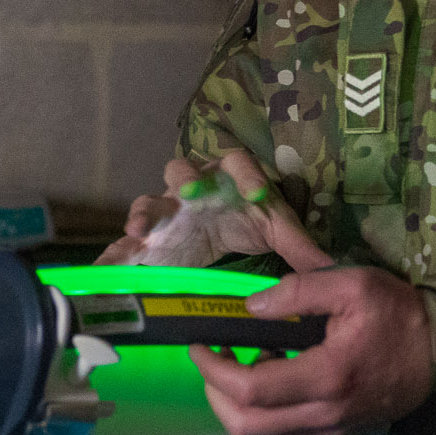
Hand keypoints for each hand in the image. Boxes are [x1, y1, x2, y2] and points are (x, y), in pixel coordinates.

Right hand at [97, 150, 328, 268]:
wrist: (225, 235)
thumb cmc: (250, 222)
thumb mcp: (278, 231)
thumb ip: (302, 248)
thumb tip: (333, 270)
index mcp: (228, 175)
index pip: (237, 163)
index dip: (246, 176)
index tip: (257, 197)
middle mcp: (193, 186)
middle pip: (182, 168)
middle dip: (184, 178)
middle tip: (191, 191)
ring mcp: (167, 211)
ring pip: (150, 201)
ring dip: (144, 213)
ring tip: (140, 230)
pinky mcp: (150, 240)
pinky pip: (126, 245)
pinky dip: (114, 256)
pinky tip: (102, 271)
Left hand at [194, 265, 434, 434]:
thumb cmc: (400, 314)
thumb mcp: (353, 284)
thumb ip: (299, 291)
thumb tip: (251, 306)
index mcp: (327, 377)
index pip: (250, 390)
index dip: (213, 371)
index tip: (199, 345)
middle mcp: (325, 413)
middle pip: (247, 427)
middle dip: (215, 395)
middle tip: (211, 359)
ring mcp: (331, 427)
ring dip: (237, 405)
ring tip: (242, 361)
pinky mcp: (337, 429)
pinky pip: (285, 430)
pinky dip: (264, 408)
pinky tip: (273, 371)